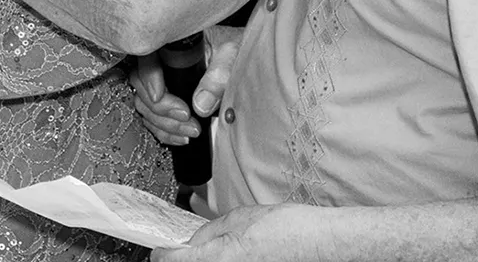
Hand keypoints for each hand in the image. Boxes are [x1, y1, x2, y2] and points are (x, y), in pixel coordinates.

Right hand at [131, 25, 243, 145]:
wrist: (240, 58)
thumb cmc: (233, 48)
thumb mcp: (231, 53)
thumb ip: (219, 74)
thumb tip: (201, 104)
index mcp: (171, 44)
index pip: (145, 59)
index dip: (148, 79)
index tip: (160, 96)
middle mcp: (160, 62)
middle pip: (141, 87)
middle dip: (161, 108)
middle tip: (186, 116)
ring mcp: (161, 83)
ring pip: (145, 107)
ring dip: (166, 124)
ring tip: (192, 130)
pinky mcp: (166, 102)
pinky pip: (154, 120)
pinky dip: (166, 132)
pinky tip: (183, 136)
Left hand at [152, 205, 285, 261]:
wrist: (318, 243)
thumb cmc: (287, 230)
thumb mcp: (238, 219)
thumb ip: (209, 232)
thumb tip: (192, 242)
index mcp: (217, 259)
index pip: (172, 261)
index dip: (162, 253)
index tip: (159, 249)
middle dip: (182, 258)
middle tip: (182, 248)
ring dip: (203, 260)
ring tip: (215, 248)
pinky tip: (230, 255)